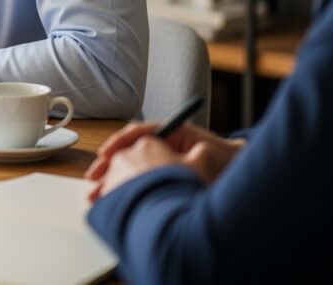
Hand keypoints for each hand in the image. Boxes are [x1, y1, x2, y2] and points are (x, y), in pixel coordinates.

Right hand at [85, 121, 244, 200]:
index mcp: (171, 132)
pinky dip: (121, 189)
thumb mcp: (214, 155)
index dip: (121, 143)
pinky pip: (134, 180)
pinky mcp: (157, 176)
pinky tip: (110, 200)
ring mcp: (158, 159)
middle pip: (127, 151)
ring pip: (127, 167)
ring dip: (111, 179)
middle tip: (94, 176)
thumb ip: (199, 153)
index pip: (139, 133)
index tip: (108, 155)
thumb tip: (191, 154)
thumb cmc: (227, 160)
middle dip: (108, 164)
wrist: (238, 170)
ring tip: (96, 193)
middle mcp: (161, 144)